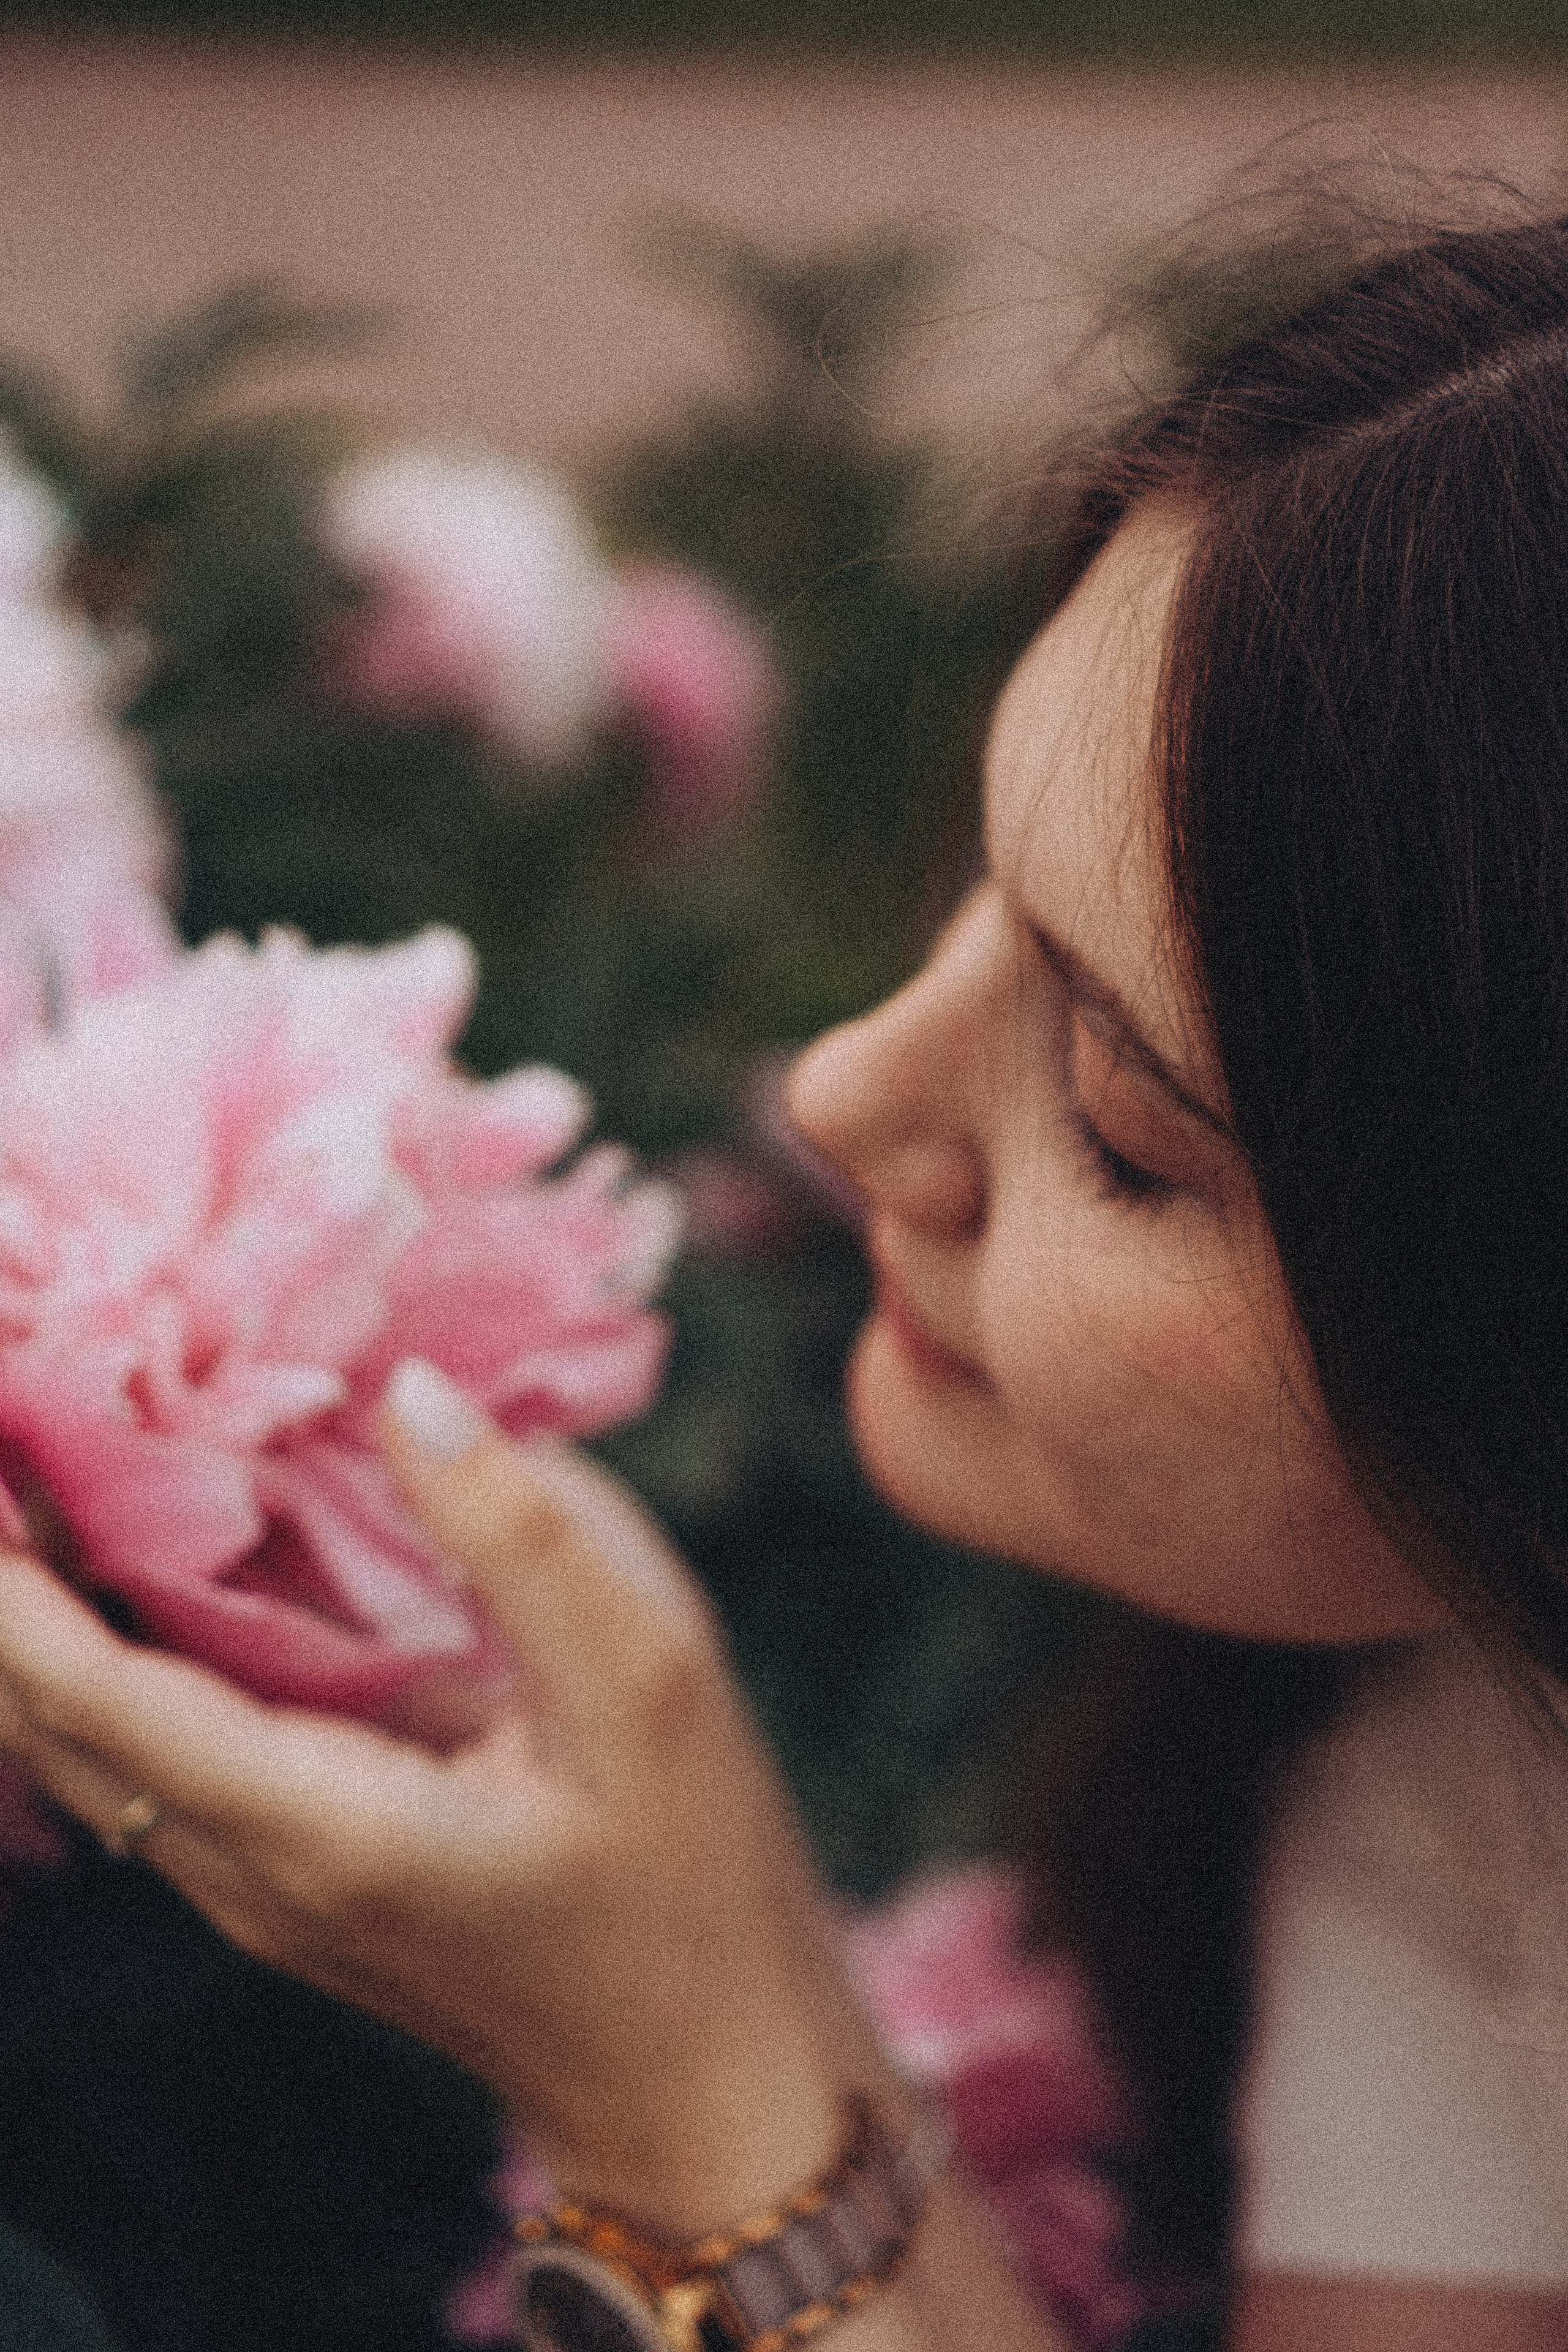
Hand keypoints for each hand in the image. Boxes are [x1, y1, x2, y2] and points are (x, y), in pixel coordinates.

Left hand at [0, 1362, 893, 2233]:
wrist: (710, 2082)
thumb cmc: (697, 1886)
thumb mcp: (650, 1684)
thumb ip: (523, 1534)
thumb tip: (406, 1390)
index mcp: (321, 1828)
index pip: (92, 1695)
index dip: (6, 1581)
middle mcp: (253, 1872)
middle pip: (56, 1720)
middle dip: (9, 1580)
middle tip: (18, 1425)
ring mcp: (264, 1891)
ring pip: (95, 1745)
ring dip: (51, 1617)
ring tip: (52, 1467)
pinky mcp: (297, 1882)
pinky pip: (162, 1757)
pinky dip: (124, 1652)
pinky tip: (167, 1556)